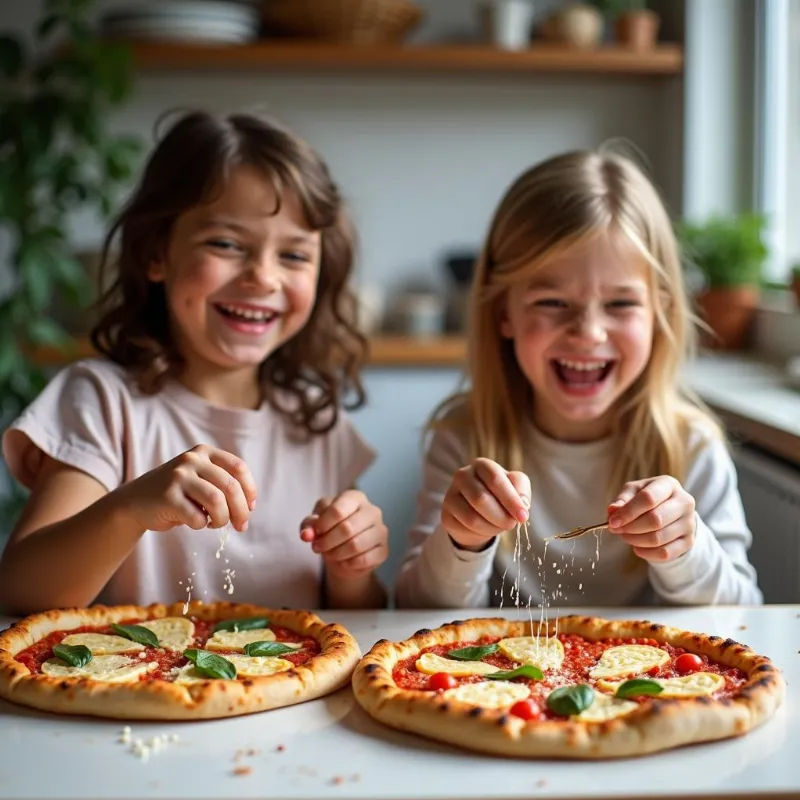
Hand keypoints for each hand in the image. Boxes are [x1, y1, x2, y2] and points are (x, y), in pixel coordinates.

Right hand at [117, 445, 256, 532]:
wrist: (136, 502)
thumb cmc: (178, 494)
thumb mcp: (201, 479)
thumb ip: (223, 485)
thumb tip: (248, 509)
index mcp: (204, 452)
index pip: (238, 468)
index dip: (250, 489)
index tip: (251, 507)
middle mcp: (192, 460)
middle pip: (230, 486)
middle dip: (241, 510)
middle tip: (241, 526)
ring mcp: (178, 477)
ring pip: (216, 500)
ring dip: (222, 518)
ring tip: (217, 524)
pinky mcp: (168, 497)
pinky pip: (197, 516)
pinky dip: (202, 524)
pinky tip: (197, 522)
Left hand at [299, 491, 387, 578]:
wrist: (343, 552)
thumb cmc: (329, 530)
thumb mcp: (315, 524)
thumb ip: (308, 526)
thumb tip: (306, 535)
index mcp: (355, 497)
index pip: (337, 510)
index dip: (322, 525)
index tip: (314, 534)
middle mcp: (372, 511)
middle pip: (347, 528)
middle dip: (327, 541)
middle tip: (317, 547)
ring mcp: (381, 531)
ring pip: (356, 545)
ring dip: (336, 554)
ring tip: (328, 554)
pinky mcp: (384, 551)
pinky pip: (364, 560)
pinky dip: (348, 563)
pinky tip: (343, 561)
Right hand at [442, 458, 529, 551]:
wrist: (480, 511)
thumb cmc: (501, 495)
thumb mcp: (516, 488)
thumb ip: (522, 491)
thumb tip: (522, 505)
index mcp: (482, 465)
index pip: (495, 480)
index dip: (511, 500)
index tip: (523, 516)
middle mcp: (462, 475)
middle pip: (481, 499)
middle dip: (501, 517)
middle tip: (512, 524)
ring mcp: (451, 494)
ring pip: (472, 517)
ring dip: (492, 527)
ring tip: (500, 526)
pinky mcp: (446, 514)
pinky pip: (465, 528)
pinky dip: (480, 533)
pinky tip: (485, 528)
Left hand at [607, 476, 695, 560]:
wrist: (671, 512)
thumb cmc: (647, 499)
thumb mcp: (633, 492)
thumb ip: (622, 500)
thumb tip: (613, 510)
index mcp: (668, 485)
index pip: (648, 498)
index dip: (628, 512)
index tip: (612, 522)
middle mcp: (684, 502)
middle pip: (655, 519)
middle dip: (631, 528)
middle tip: (617, 530)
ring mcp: (689, 523)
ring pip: (659, 538)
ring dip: (636, 540)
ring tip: (626, 536)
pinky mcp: (689, 541)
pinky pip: (665, 553)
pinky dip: (646, 553)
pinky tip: (637, 547)